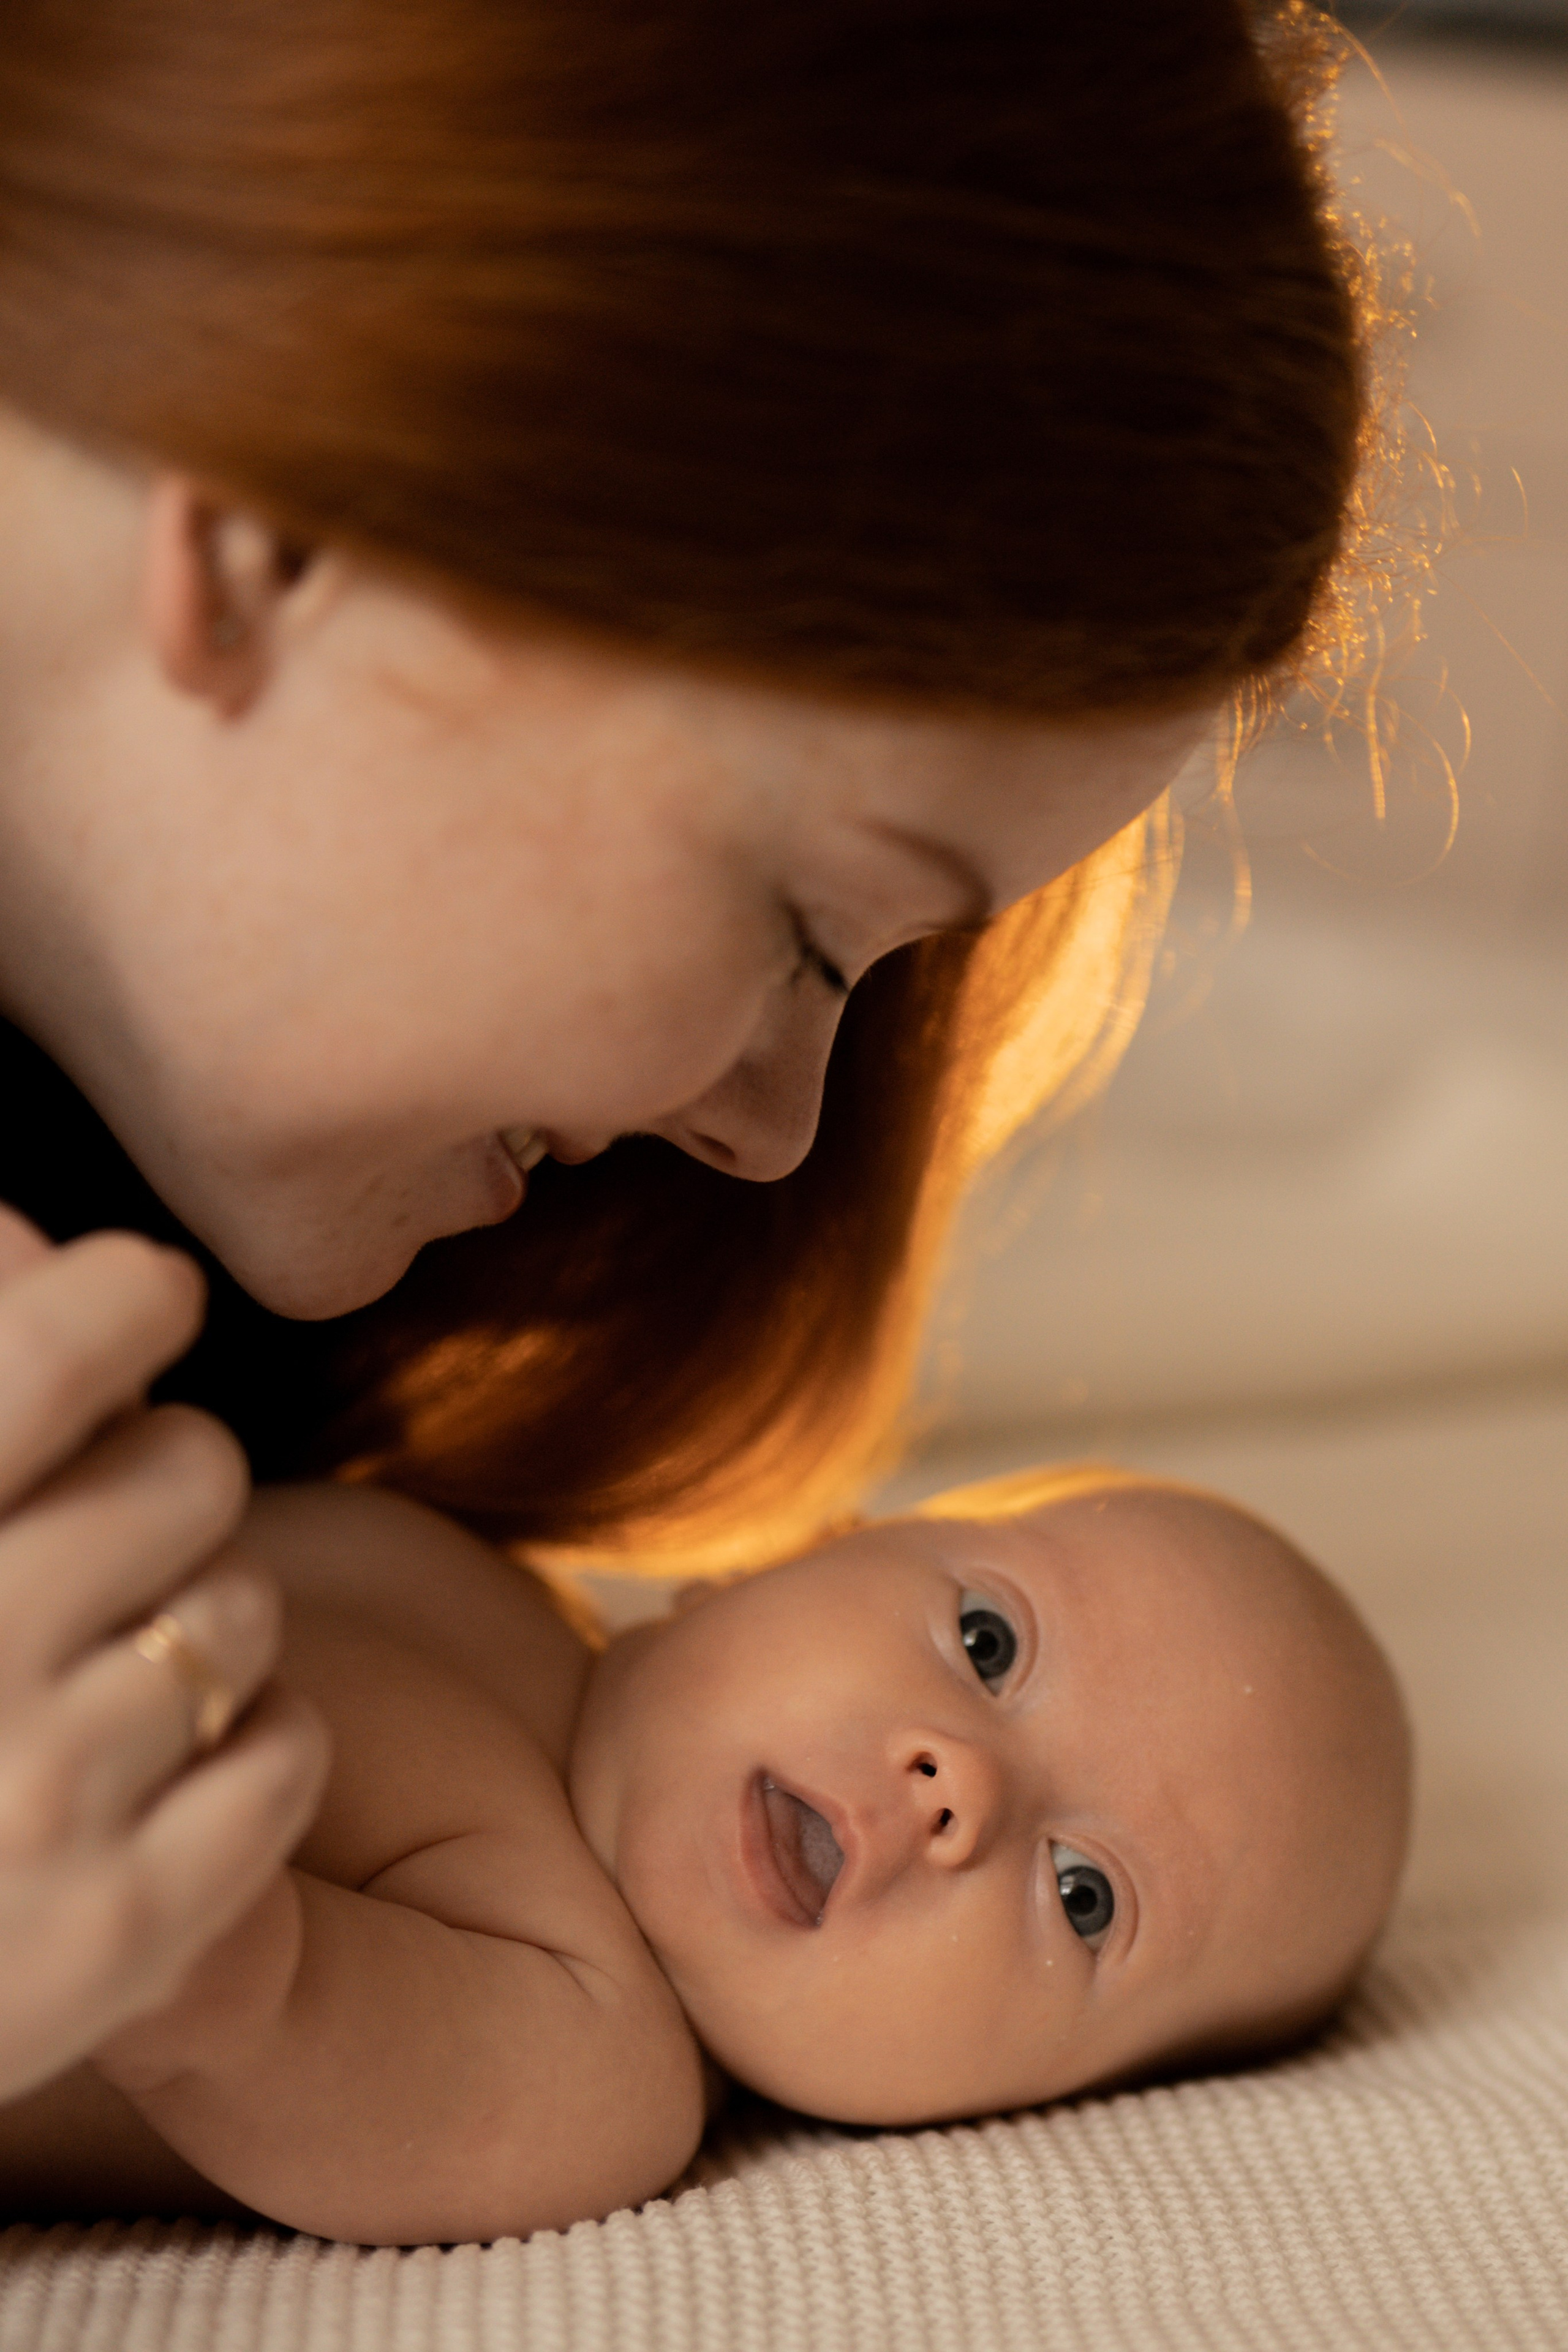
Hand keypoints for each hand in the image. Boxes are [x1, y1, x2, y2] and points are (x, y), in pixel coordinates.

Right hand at [0, 1206, 328, 2104]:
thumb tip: (23, 1228)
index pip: (58, 1342)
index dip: (123, 1293)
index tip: (140, 1298)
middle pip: (189, 1468)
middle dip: (156, 1495)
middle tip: (78, 1561)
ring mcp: (40, 1803)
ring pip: (247, 1613)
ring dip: (195, 1635)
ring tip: (85, 1695)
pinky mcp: (122, 1935)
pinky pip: (286, 1756)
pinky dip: (243, 1762)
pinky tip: (145, 1790)